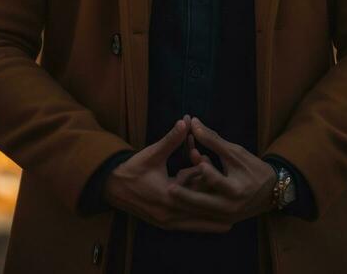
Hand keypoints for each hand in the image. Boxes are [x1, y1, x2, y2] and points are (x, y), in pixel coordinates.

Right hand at [103, 115, 233, 231]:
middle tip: (233, 219)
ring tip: (227, 226)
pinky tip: (206, 225)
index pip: (193, 193)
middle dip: (213, 214)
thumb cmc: (133, 169)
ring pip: (191, 223)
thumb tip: (185, 121)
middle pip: (196, 214)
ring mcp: (164, 220)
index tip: (226, 192)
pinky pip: (183, 224)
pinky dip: (195, 224)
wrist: (113, 186)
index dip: (209, 191)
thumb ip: (171, 139)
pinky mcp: (162, 222)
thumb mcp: (153, 153)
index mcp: (167, 195)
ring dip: (206, 223)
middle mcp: (167, 212)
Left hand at [169, 117, 276, 223]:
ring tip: (171, 189)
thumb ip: (213, 140)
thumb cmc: (253, 168)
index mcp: (236, 190)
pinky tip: (183, 192)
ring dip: (187, 199)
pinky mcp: (220, 220)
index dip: (205, 168)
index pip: (217, 180)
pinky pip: (204, 212)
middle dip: (185, 196)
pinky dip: (194, 202)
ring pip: (200, 209)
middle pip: (203, 202)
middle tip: (169, 188)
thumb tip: (194, 123)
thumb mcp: (235, 152)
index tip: (193, 158)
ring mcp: (224, 217)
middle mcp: (229, 207)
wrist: (270, 192)